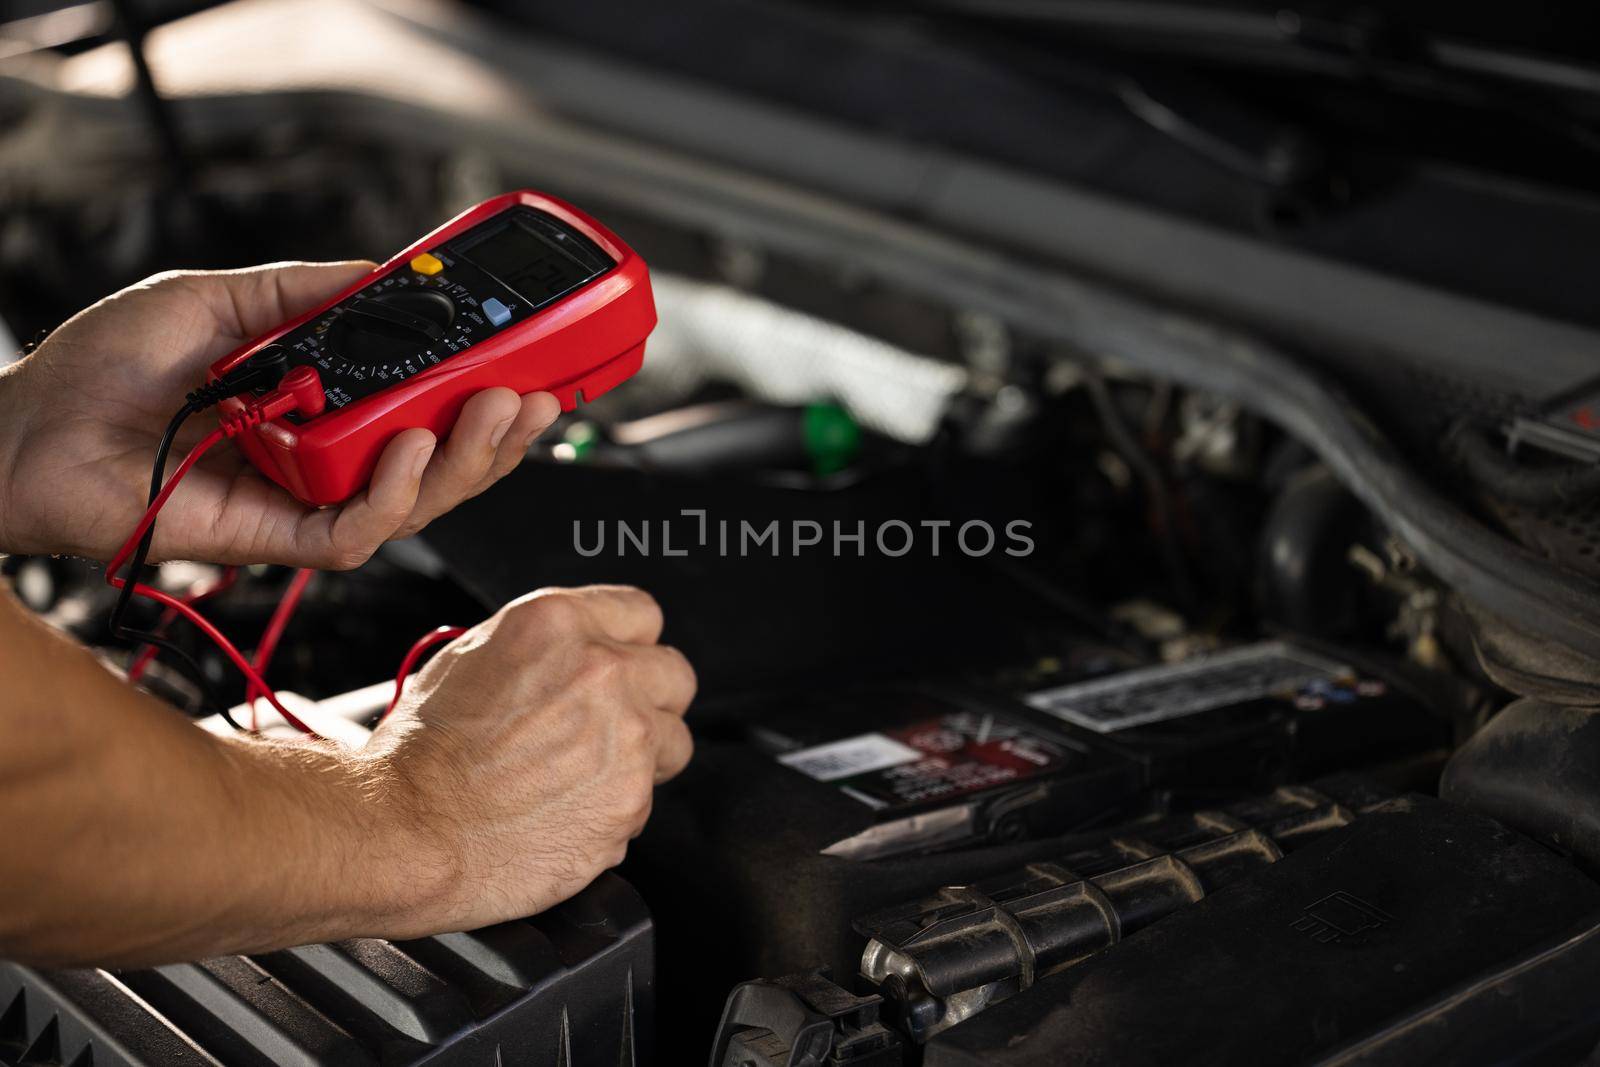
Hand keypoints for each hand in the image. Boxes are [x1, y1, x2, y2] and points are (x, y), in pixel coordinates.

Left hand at [0, 263, 559, 565]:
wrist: (24, 432)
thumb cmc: (100, 371)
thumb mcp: (217, 299)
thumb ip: (304, 291)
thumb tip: (385, 274)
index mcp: (319, 404)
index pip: (421, 406)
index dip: (482, 391)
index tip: (530, 359)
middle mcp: (322, 458)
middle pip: (439, 461)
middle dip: (499, 432)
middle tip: (538, 392)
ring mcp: (304, 503)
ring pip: (417, 503)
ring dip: (468, 461)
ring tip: (498, 413)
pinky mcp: (275, 539)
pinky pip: (358, 532)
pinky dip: (394, 495)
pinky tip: (408, 447)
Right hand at [356, 586, 695, 933]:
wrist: (404, 830)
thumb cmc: (420, 753)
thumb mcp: (472, 656)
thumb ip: (546, 647)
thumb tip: (579, 652)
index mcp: (560, 624)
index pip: (642, 614)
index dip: (629, 645)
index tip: (622, 666)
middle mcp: (603, 671)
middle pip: (675, 675)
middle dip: (649, 701)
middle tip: (607, 729)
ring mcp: (626, 738)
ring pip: (673, 742)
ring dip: (642, 759)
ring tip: (581, 778)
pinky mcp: (631, 801)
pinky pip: (645, 800)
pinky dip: (613, 811)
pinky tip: (563, 814)